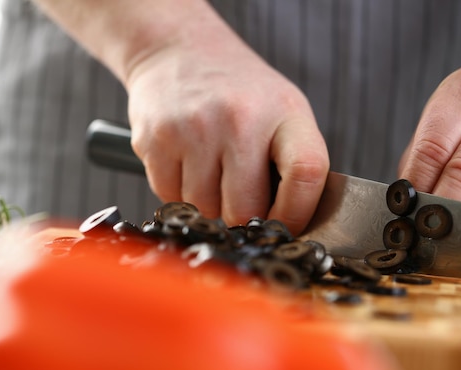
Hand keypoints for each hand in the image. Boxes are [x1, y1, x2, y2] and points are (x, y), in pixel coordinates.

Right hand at [125, 26, 327, 234]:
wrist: (180, 51)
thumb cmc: (240, 91)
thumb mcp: (284, 112)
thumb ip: (295, 164)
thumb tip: (289, 227)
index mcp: (284, 112)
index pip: (306, 174)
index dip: (297, 213)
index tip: (286, 225)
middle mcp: (239, 119)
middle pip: (245, 210)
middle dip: (243, 216)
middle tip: (241, 195)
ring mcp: (193, 129)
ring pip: (205, 209)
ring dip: (209, 204)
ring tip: (212, 168)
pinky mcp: (155, 140)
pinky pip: (171, 198)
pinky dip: (180, 193)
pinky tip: (187, 163)